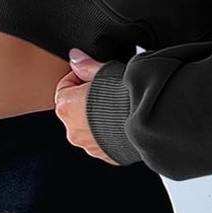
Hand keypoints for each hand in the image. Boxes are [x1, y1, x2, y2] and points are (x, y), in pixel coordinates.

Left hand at [53, 48, 119, 164]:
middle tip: (106, 90)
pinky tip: (122, 121)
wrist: (147, 124)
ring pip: (88, 126)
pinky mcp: (105, 155)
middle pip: (74, 108)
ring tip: (117, 105)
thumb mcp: (104, 72)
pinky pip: (102, 140)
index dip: (79, 78)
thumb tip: (75, 57)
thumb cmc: (124, 98)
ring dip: (97, 117)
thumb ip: (86, 65)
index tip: (91, 76)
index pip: (64, 87)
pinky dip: (109, 132)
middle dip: (87, 99)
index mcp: (66, 107)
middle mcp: (72, 130)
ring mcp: (88, 145)